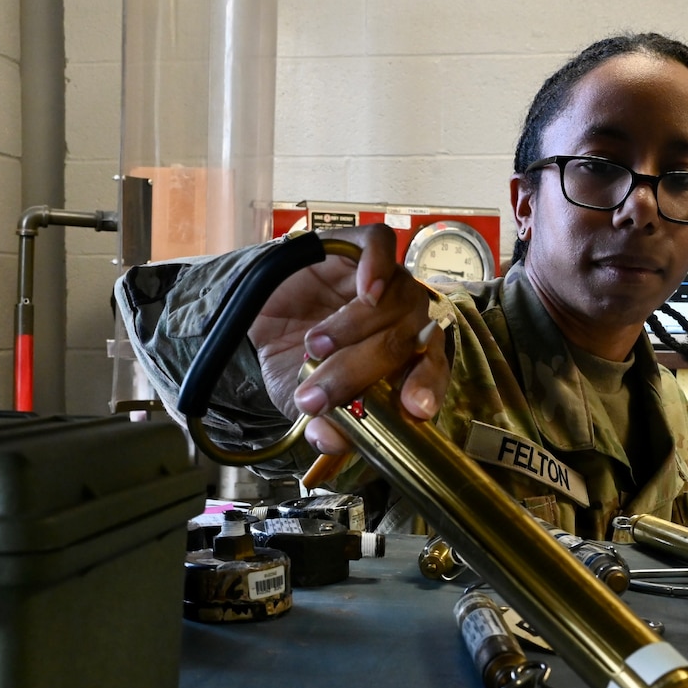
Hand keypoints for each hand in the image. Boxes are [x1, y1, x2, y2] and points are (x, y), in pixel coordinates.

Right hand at [247, 224, 448, 454]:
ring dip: (354, 329)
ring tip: (315, 346)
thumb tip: (330, 440)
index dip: (427, 388)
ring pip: (396, 298)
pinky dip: (378, 267)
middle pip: (406, 339)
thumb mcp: (305, 401)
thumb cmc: (294, 362)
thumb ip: (325, 422)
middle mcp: (404, 318)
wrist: (255, 321)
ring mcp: (386, 280)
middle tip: (318, 393)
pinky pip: (382, 246)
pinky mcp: (359, 247)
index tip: (414, 409)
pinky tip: (365, 290)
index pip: (432, 370)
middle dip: (360, 371)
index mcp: (404, 358)